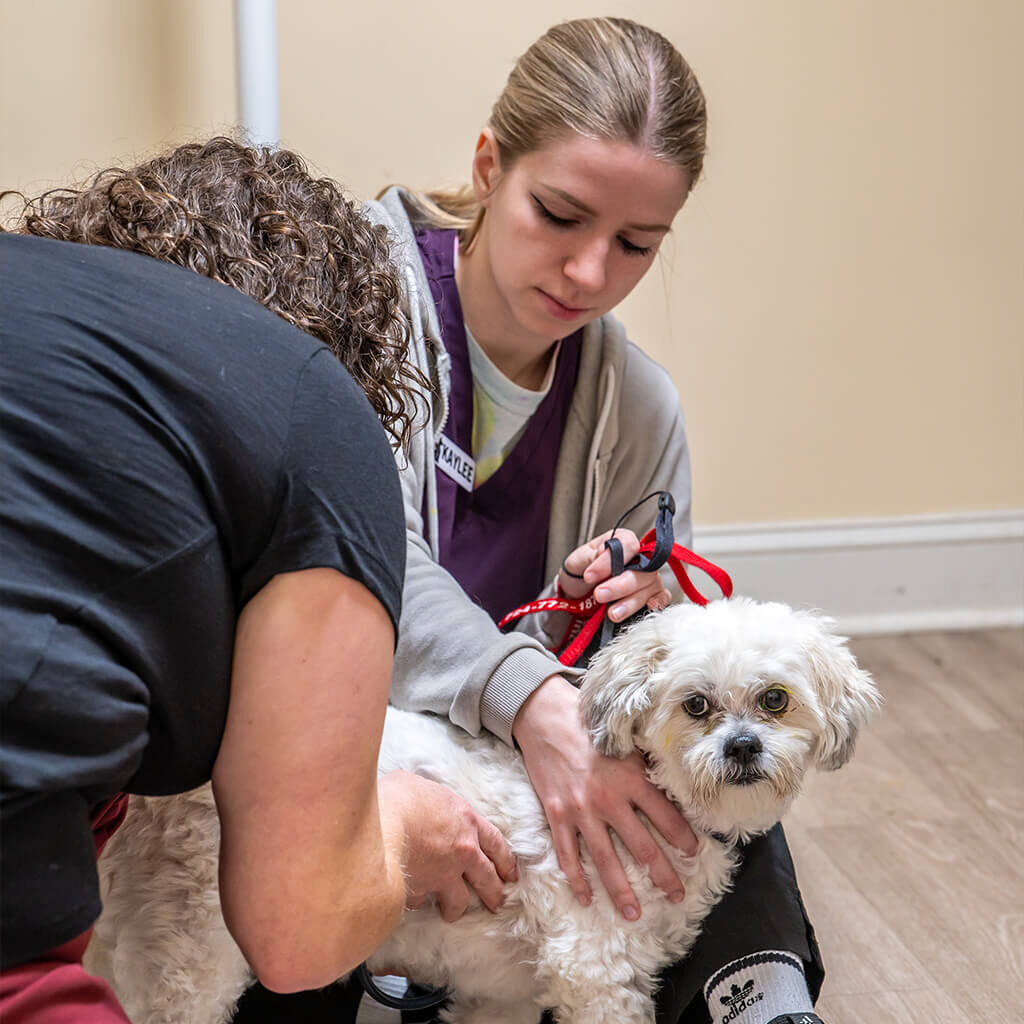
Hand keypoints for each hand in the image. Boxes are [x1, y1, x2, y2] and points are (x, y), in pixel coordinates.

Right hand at [378, 771, 517, 922]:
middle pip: (487, 877)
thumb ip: (425, 797)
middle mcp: (462, 851)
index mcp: (466, 820)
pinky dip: (417, 902)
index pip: (495, 842)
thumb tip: (415, 797)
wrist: (380, 825)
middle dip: (494, 892)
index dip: (504, 859)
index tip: (510, 874)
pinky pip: (422, 902)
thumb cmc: (396, 797)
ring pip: (459, 901)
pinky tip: (411, 902)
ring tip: (451, 914)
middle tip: (498, 903)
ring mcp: (443, 875)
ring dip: (456, 909)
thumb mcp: (416, 783)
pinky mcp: (422, 892)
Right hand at [512, 676, 696, 920]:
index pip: (666, 816)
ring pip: (606, 860)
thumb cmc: (588, 726)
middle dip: (663, 875)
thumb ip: (644, 766)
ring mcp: (580, 810)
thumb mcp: (623, 741)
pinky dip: (577, 879)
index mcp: (631, 777)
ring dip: (621, 891)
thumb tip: (672, 785)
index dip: (683, 837)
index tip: (694, 853)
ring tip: (634, 914)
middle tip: (677, 895)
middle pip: (642, 846)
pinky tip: (586, 898)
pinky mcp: (556, 815)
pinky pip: (568, 854)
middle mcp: (608, 798)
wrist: (544, 717)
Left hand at [559, 528, 670, 620]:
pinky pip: (662, 598)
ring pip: (649, 586)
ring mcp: (648, 577)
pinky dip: (658, 602)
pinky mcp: (652, 595)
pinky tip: (648, 607)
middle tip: (599, 594)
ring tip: (612, 612)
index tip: (590, 576)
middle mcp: (640, 558)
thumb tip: (604, 554)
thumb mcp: (577, 561)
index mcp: (622, 542)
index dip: (610, 561)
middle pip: (642, 569)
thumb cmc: (582, 573)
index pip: (627, 545)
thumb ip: (589, 556)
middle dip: (620, 585)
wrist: (581, 594)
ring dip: (631, 602)